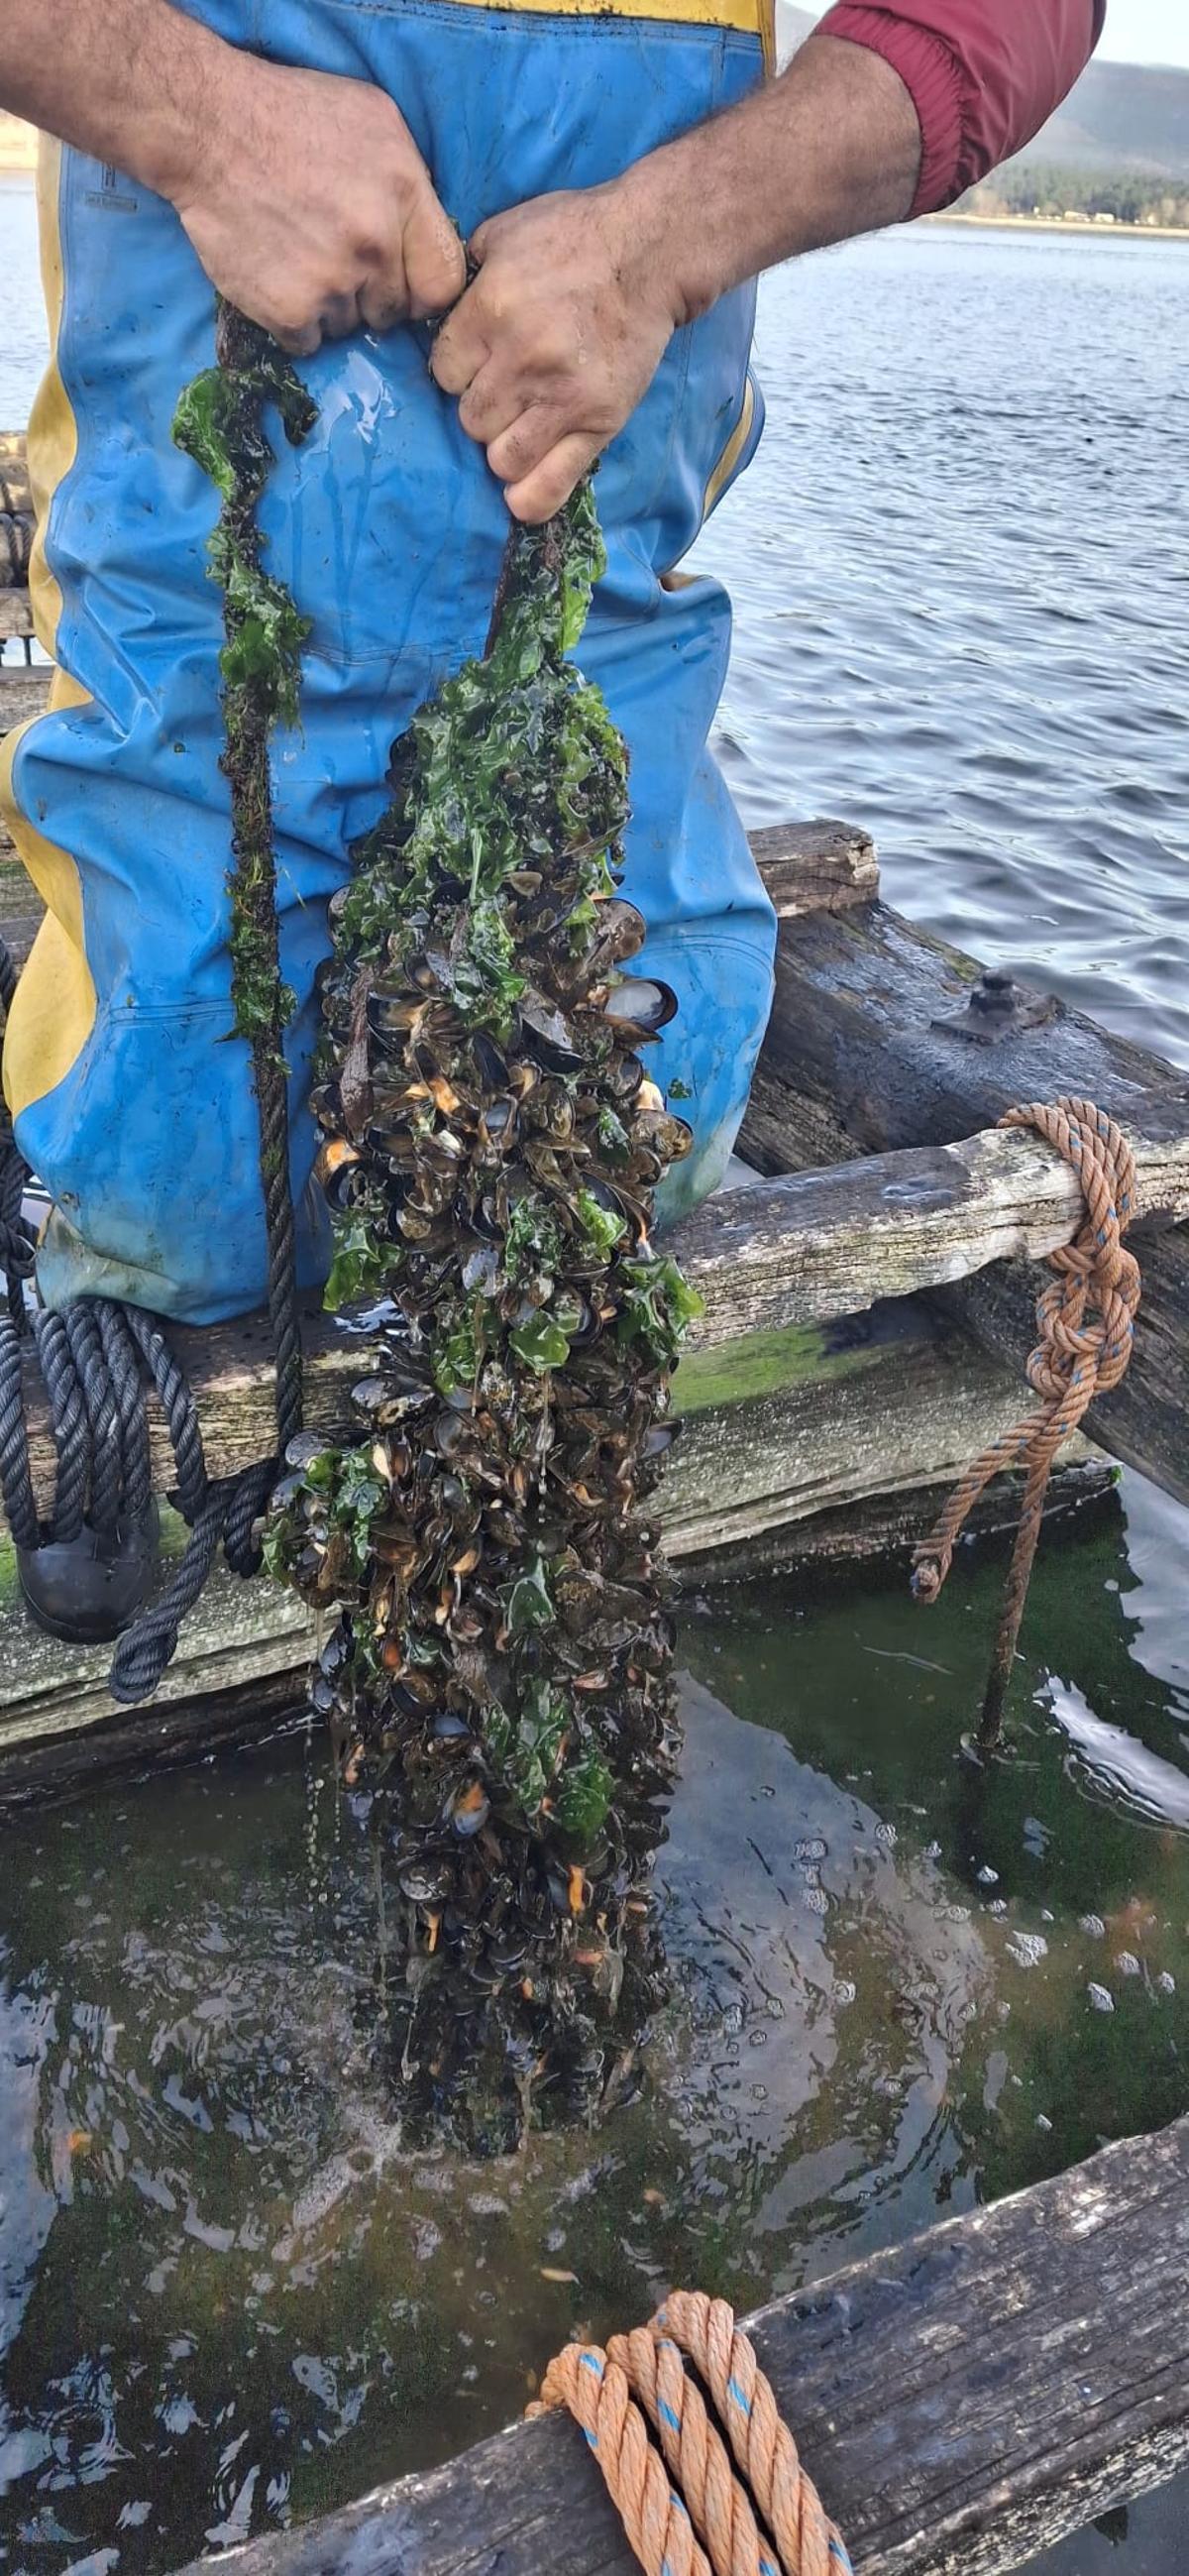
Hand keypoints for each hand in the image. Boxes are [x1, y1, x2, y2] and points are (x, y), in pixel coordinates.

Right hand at [172, 55, 464, 354]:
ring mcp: (333, 284)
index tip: (404, 283)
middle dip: (371, 294)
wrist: (209, 128)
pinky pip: (308, 342)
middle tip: (335, 259)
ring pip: (349, 326)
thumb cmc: (292, 113)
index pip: (444, 283)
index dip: (423, 289)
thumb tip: (425, 237)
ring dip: (329, 305)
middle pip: (393, 311)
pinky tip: (277, 280)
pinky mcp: (289, 311)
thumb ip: (411, 184)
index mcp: (405, 197)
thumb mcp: (375, 121)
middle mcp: (376, 246)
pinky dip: (294, 321)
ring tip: (299, 259)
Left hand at [431, 180, 684, 522]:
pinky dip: (529, 497)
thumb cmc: (574, 236)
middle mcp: (522, 360)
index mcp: (491, 311)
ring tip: (522, 426)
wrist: (650, 251)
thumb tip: (434, 314)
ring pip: (502, 459)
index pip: (445, 375)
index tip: (479, 362)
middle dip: (483, 409)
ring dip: (505, 449)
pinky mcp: (598, 424)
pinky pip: (549, 486)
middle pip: (471, 421)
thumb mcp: (503, 234)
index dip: (459, 372)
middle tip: (507, 390)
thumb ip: (465, 279)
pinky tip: (521, 490)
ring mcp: (562, 398)